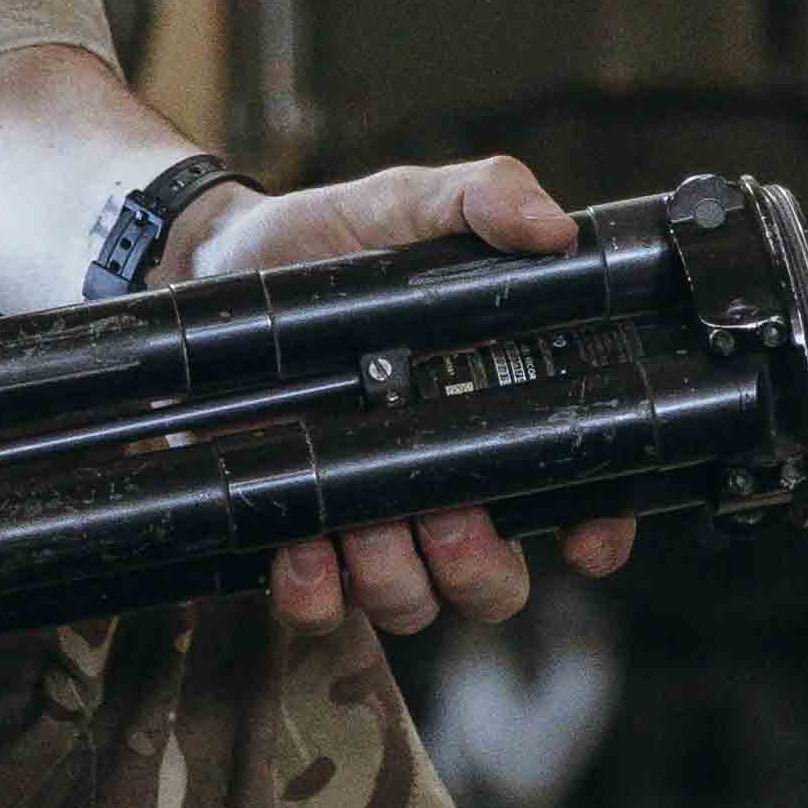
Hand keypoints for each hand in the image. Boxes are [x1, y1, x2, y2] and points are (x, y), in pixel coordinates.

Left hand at [184, 155, 652, 634]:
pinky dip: (316, 593)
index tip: (584, 540)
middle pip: (495, 583)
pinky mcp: (294, 536)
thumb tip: (551, 229)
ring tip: (356, 519)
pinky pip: (323, 609)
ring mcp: (368, 517)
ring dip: (393, 577)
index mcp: (489, 411)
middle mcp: (438, 480)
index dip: (596, 530)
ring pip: (415, 602)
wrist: (211, 261)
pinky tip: (300, 545)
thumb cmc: (325, 240)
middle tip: (443, 512)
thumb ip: (482, 199)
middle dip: (477, 565)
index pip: (573, 496)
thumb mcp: (406, 204)